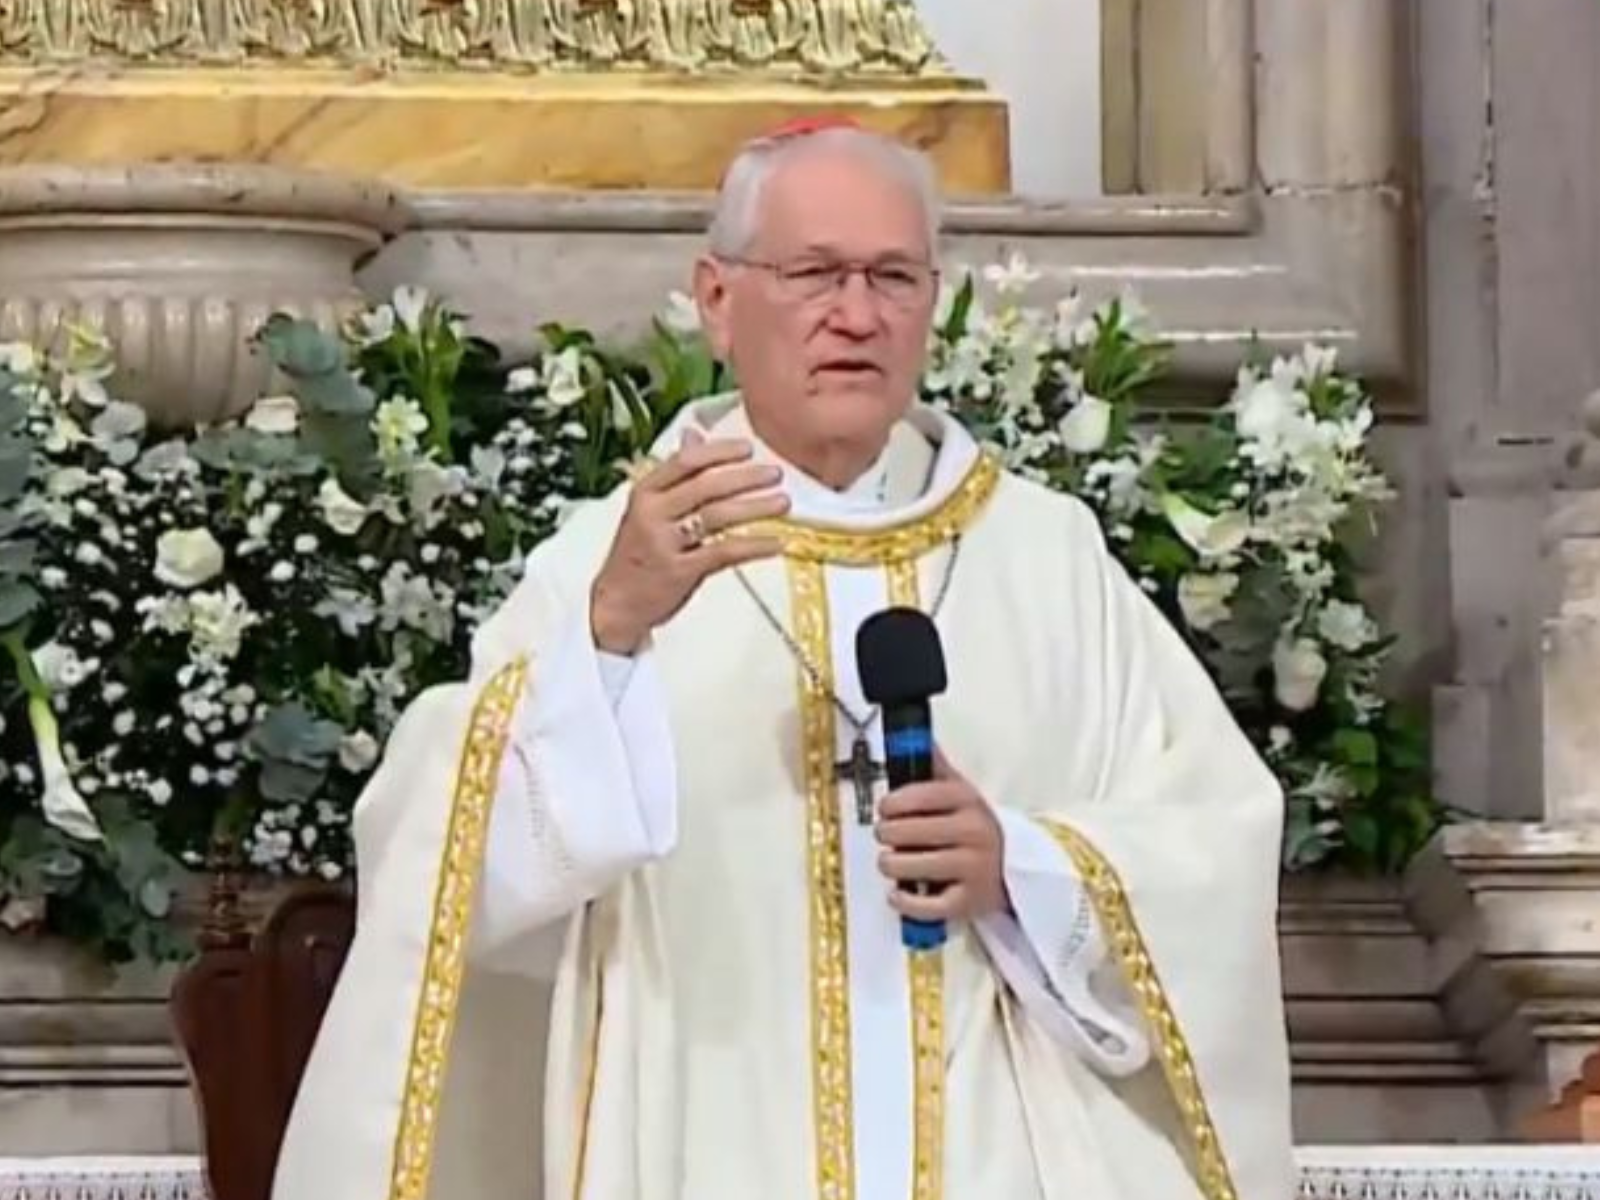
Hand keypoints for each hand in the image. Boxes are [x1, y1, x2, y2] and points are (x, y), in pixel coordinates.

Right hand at [590, 428, 788, 652]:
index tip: (748, 449)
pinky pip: (723, 552)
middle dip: (746, 478)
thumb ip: (674, 476)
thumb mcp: (648, 509)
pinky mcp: (679, 572)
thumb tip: (693, 436)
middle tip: (775, 474)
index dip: (720, 452)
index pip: (685, 462)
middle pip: (706, 486)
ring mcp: (665, 543)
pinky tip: (775, 543)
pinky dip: (753, 546)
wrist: (616, 603)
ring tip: (782, 503)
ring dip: (755, 508)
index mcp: (645, 492)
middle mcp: (653, 514)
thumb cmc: (638, 554)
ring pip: (717, 516)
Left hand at [875, 750, 1007, 922]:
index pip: (921, 795)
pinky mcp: (967, 902)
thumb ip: (936, 767)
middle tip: (886, 835)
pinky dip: (904, 901)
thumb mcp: (962, 792)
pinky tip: (898, 892)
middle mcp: (973, 833)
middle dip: (887, 834)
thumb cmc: (976, 828)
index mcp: (968, 801)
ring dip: (891, 864)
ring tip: (891, 861)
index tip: (884, 808)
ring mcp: (972, 869)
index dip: (893, 802)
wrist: (1015, 869)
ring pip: (910, 867)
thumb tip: (919, 737)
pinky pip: (925, 905)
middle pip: (909, 831)